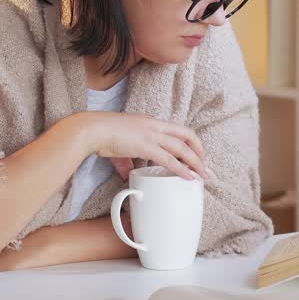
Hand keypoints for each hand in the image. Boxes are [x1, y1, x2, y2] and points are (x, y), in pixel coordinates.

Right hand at [72, 112, 216, 182]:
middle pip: (187, 136)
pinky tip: (189, 177)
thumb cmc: (102, 134)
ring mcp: (151, 135)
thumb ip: (126, 161)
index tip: (198, 155)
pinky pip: (169, 159)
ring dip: (196, 163)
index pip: (179, 130)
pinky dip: (182, 169)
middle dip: (200, 152)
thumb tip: (129, 174)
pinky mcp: (145, 146)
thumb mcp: (120, 147)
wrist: (92, 129)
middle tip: (207, 168)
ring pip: (182, 148)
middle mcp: (155, 126)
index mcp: (151, 122)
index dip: (192, 143)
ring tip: (205, 176)